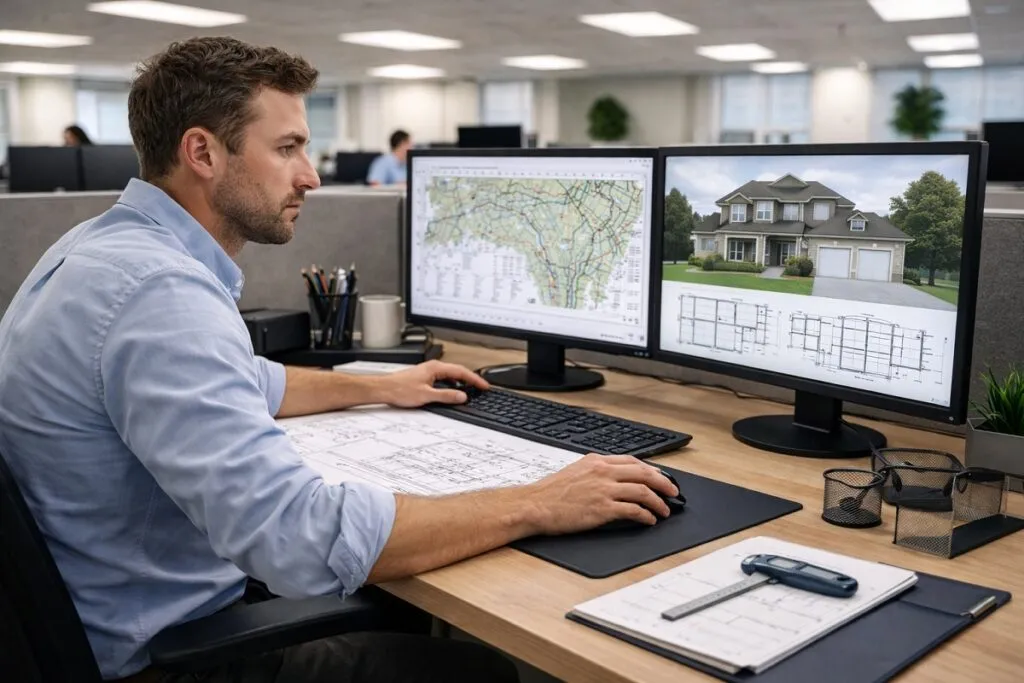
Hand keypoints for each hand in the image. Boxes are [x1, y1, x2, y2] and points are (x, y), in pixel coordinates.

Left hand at [375, 360, 489, 407]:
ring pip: (450, 374)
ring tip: (471, 389)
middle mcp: (433, 367)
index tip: (484, 386)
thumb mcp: (427, 395)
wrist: (384, 389)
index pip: (461, 371)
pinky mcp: (424, 376)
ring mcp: (429, 371)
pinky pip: (443, 378)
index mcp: (436, 368)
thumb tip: (462, 396)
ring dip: (461, 381)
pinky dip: (452, 383)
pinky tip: (452, 390)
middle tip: (481, 388)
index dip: (474, 379)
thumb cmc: (400, 389)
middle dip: (470, 379)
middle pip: (457, 371)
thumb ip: (446, 396)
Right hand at [523, 455, 680, 533]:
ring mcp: (604, 490)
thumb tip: (611, 479)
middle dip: (663, 483)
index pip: (632, 461)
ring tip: (664, 510)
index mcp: (596, 461)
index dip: (651, 470)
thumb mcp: (574, 472)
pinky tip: (650, 520)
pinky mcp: (603, 508)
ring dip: (658, 501)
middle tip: (673, 492)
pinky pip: (633, 510)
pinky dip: (646, 515)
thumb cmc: (549, 493)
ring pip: (642, 491)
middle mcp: (603, 472)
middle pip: (643, 473)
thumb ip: (594, 472)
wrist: (534, 505)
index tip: (660, 477)